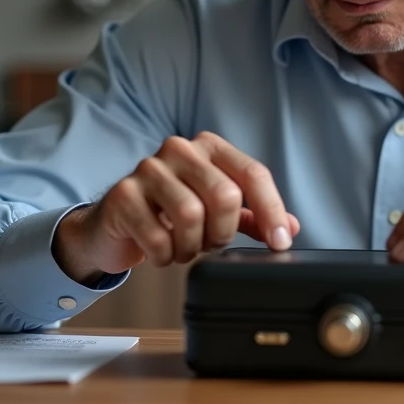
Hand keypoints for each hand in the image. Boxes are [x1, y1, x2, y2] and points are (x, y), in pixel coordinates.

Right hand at [52, 132, 299, 284]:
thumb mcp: (215, 211)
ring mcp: (148, 169)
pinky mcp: (123, 194)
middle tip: (211, 244)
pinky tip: (161, 251)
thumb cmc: (168, 214)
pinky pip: (158, 237)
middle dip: (223, 233)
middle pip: (224, 195)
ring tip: (184, 247)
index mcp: (209, 147)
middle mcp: (180, 149)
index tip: (281, 243)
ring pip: (191, 216)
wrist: (113, 226)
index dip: (272, 211)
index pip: (253, 173)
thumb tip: (291, 227)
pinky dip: (165, 255)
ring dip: (192, 246)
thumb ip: (252, 216)